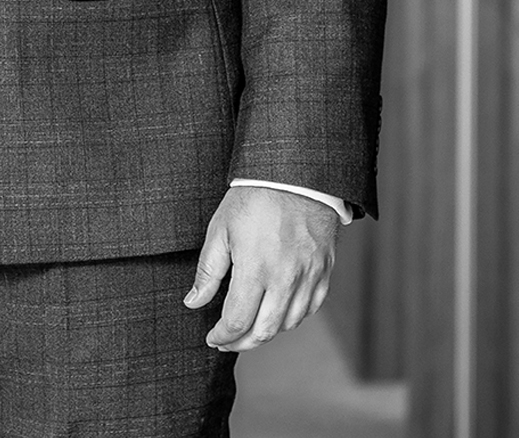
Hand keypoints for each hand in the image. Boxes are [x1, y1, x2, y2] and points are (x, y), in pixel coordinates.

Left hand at [182, 184, 339, 351]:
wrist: (296, 175)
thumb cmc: (254, 199)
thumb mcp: (220, 231)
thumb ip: (208, 272)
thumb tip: (194, 302)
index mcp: (256, 270)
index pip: (237, 321)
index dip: (222, 336)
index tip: (213, 338)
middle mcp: (286, 279)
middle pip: (264, 331)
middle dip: (242, 343)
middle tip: (228, 340)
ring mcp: (309, 276)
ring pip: (289, 323)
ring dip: (267, 332)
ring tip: (250, 327)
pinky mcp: (324, 270)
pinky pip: (311, 307)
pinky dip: (293, 317)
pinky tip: (278, 313)